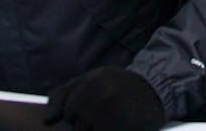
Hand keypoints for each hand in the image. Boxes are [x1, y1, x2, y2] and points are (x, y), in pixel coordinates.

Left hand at [44, 66, 164, 130]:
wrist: (158, 90)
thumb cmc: (122, 86)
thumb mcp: (93, 79)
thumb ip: (65, 93)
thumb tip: (47, 119)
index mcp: (92, 81)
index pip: (66, 110)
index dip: (76, 114)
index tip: (90, 109)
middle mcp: (100, 95)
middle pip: (75, 125)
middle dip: (86, 124)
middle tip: (107, 114)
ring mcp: (110, 113)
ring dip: (97, 130)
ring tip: (114, 119)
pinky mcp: (120, 128)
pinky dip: (108, 130)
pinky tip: (119, 125)